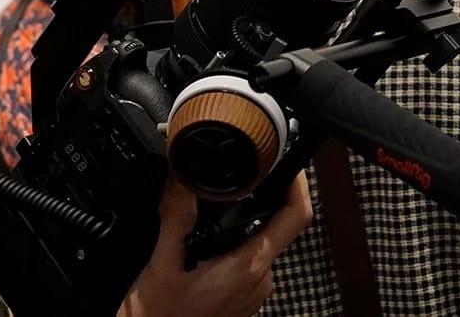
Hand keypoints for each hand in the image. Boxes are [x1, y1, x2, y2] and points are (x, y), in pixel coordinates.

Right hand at [121, 175, 313, 316]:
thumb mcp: (161, 263)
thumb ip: (176, 218)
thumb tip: (182, 178)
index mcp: (248, 266)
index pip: (295, 217)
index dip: (298, 183)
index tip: (288, 161)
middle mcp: (260, 279)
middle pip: (277, 225)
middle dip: (258, 199)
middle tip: (237, 178)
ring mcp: (253, 291)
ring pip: (260, 243)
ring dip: (241, 224)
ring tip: (212, 211)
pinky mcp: (243, 297)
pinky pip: (248, 261)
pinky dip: (233, 245)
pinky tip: (207, 245)